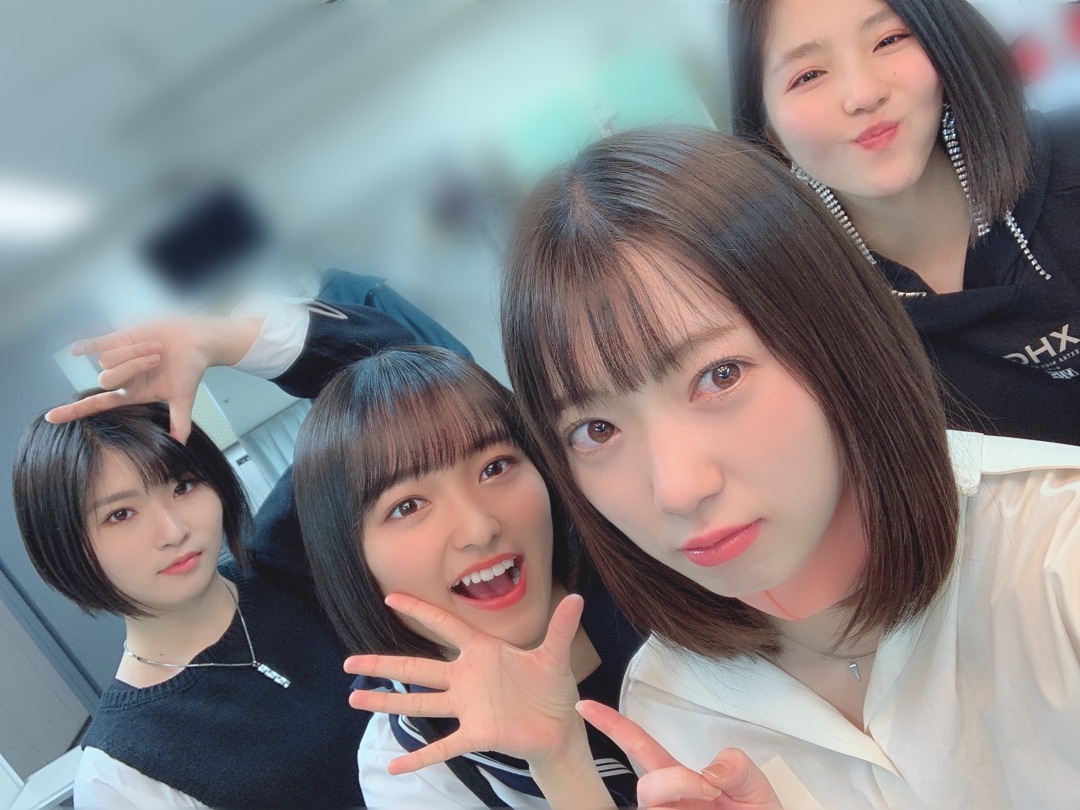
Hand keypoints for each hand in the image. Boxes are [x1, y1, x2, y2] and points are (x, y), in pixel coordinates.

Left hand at [44, 316, 260, 441]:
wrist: (196, 342)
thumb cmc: (190, 370)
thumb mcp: (184, 398)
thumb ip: (179, 422)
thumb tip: (179, 445)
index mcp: (132, 393)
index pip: (96, 405)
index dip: (73, 411)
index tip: (50, 418)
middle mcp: (121, 377)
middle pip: (106, 379)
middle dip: (131, 367)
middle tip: (157, 358)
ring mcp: (118, 357)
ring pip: (107, 360)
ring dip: (133, 352)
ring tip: (155, 347)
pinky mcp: (119, 338)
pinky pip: (96, 343)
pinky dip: (85, 346)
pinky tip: (75, 350)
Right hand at [345, 593, 586, 775]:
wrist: (562, 727)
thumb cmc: (553, 688)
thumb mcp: (555, 655)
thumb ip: (561, 627)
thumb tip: (579, 597)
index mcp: (482, 652)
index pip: (445, 626)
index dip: (420, 611)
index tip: (390, 597)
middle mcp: (467, 678)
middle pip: (418, 668)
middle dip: (384, 665)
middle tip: (349, 663)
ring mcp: (467, 707)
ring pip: (420, 704)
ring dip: (388, 704)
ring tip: (355, 701)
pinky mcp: (476, 734)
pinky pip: (443, 747)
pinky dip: (420, 757)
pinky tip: (395, 766)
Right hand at [577, 700, 780, 809]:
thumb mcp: (756, 789)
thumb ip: (738, 767)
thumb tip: (710, 769)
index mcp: (684, 783)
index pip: (641, 748)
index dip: (613, 725)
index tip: (585, 706)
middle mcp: (671, 805)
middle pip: (645, 785)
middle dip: (673, 780)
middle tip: (712, 789)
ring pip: (650, 801)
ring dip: (680, 792)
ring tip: (713, 802)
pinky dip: (683, 809)